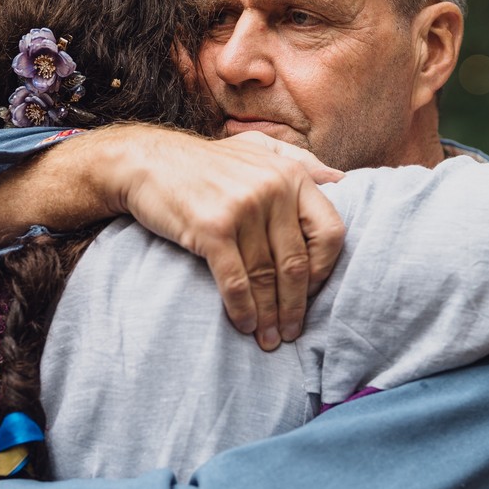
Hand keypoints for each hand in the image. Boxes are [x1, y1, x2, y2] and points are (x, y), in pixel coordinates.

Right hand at [108, 128, 346, 350]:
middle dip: (295, 306)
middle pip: (296, 263)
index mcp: (291, 175)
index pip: (329, 233)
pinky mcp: (213, 229)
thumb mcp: (258, 150)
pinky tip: (245, 325)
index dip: (325, 271)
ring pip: (266, 277)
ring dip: (269, 315)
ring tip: (269, 338)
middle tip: (292, 332)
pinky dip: (243, 310)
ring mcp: (243, 209)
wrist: (147, 162)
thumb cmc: (205, 164)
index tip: (312, 294)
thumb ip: (301, 161)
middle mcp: (273, 189)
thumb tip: (341, 179)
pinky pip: (236, 281)